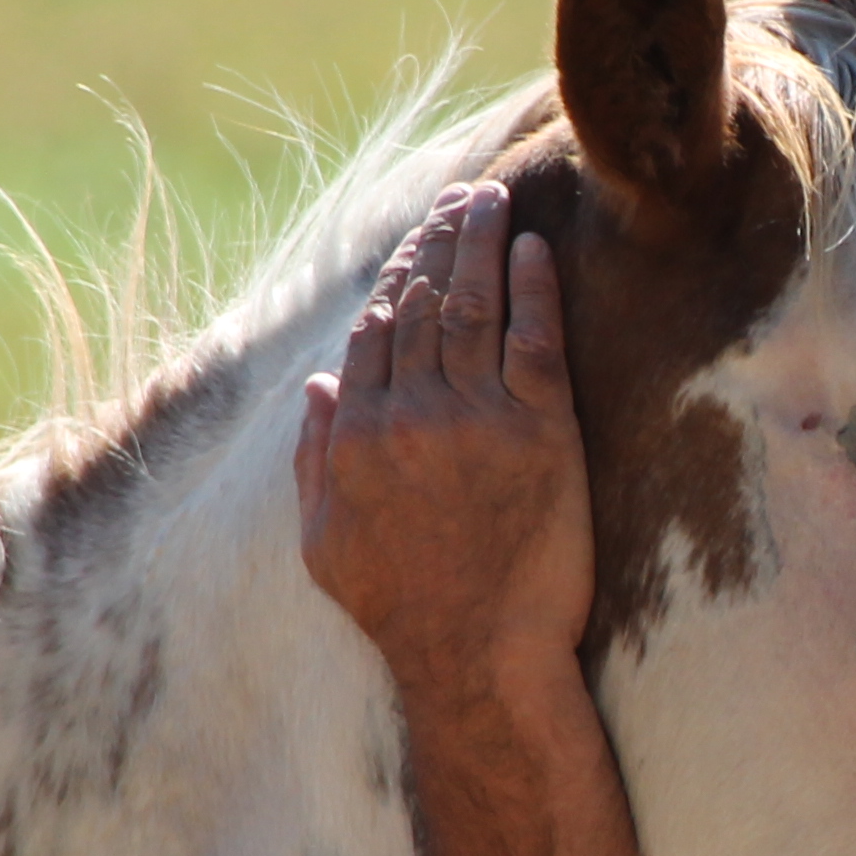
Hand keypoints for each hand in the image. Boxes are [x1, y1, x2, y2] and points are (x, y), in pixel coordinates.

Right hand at [294, 180, 593, 705]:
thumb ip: (314, 458)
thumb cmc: (402, 611)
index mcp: (355, 435)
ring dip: (479, 241)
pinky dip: (531, 285)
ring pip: (472, 305)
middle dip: (438, 240)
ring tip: (491, 199)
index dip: (394, 279)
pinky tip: (532, 248)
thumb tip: (318, 386)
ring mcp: (475, 417)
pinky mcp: (541, 430)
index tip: (414, 248)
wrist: (480, 657)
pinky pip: (534, 336)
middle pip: (420, 303)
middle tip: (460, 198)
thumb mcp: (324, 542)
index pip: (373, 331)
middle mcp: (408, 414)